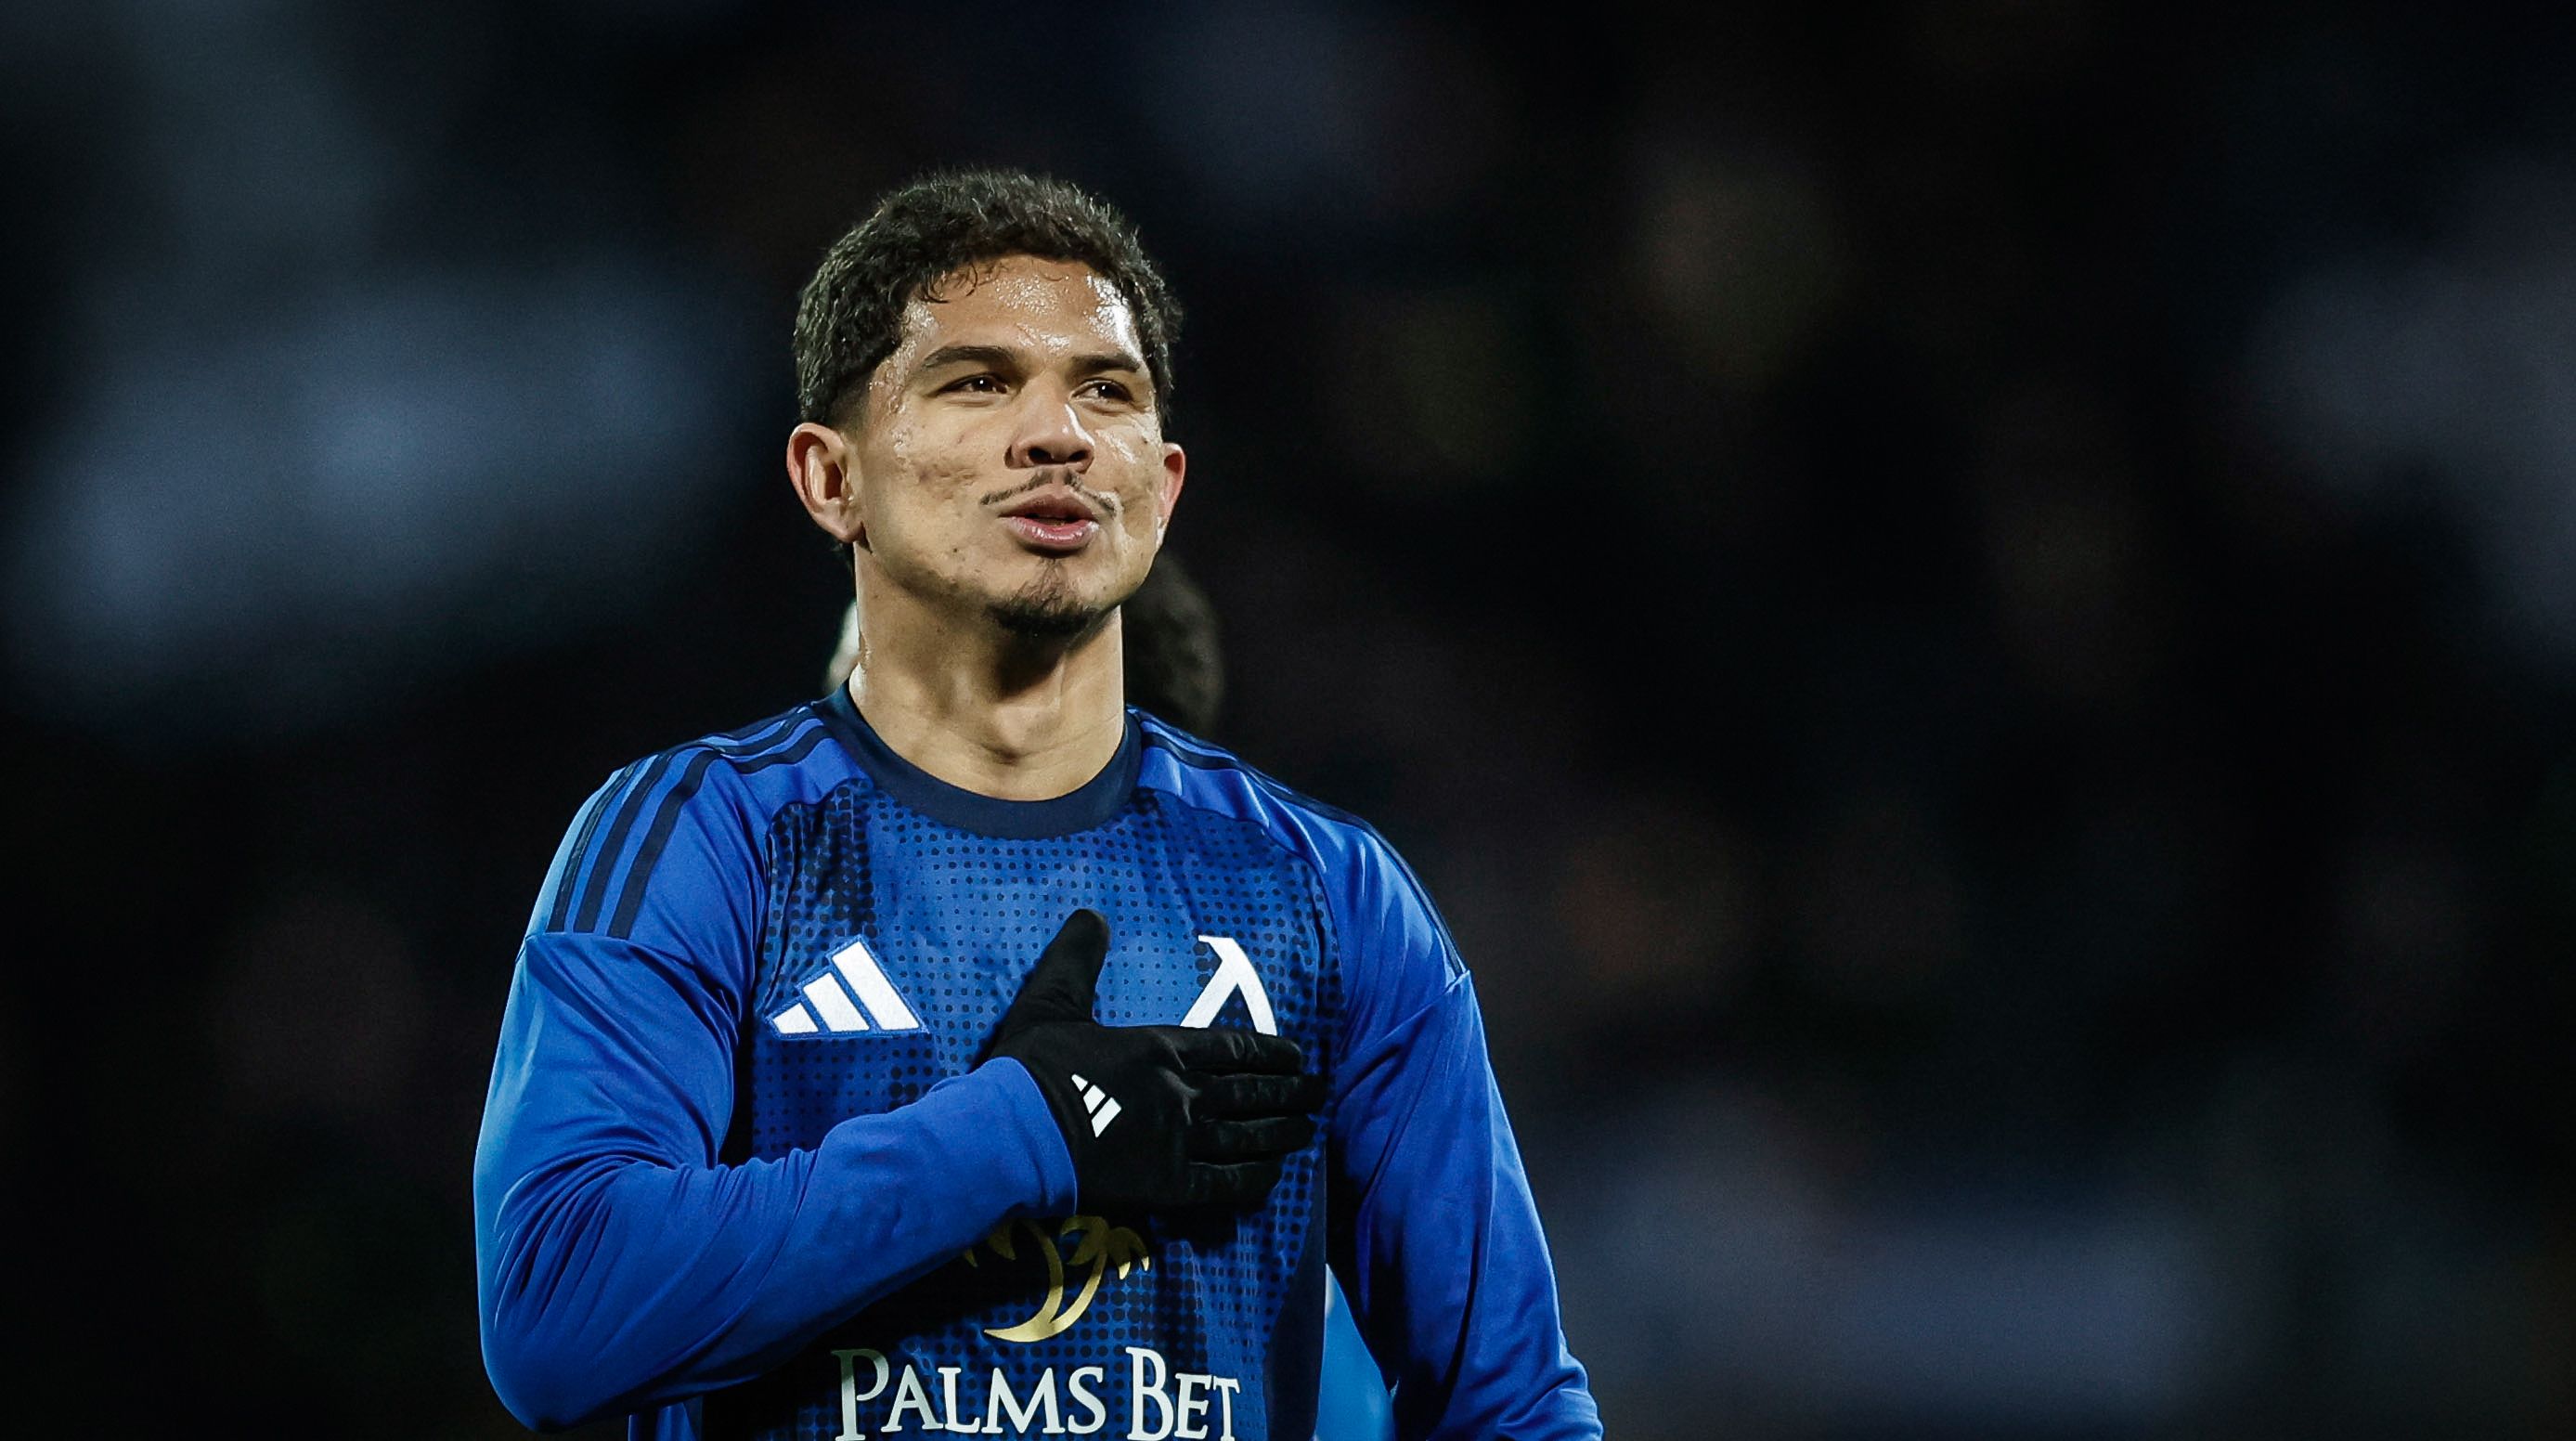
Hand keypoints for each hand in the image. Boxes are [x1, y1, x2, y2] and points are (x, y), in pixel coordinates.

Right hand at [984, 910, 1326, 1209]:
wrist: (1015, 1135)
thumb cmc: (1031, 1068)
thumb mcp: (1051, 999)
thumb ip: (1077, 957)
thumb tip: (1091, 913)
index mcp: (1160, 1048)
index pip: (1232, 1047)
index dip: (1269, 1052)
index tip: (1298, 1055)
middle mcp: (1183, 1093)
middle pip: (1251, 1092)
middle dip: (1290, 1092)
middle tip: (1319, 1093)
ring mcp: (1181, 1142)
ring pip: (1248, 1137)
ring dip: (1282, 1133)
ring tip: (1308, 1132)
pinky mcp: (1170, 1186)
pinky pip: (1226, 1184)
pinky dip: (1254, 1181)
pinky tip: (1273, 1179)